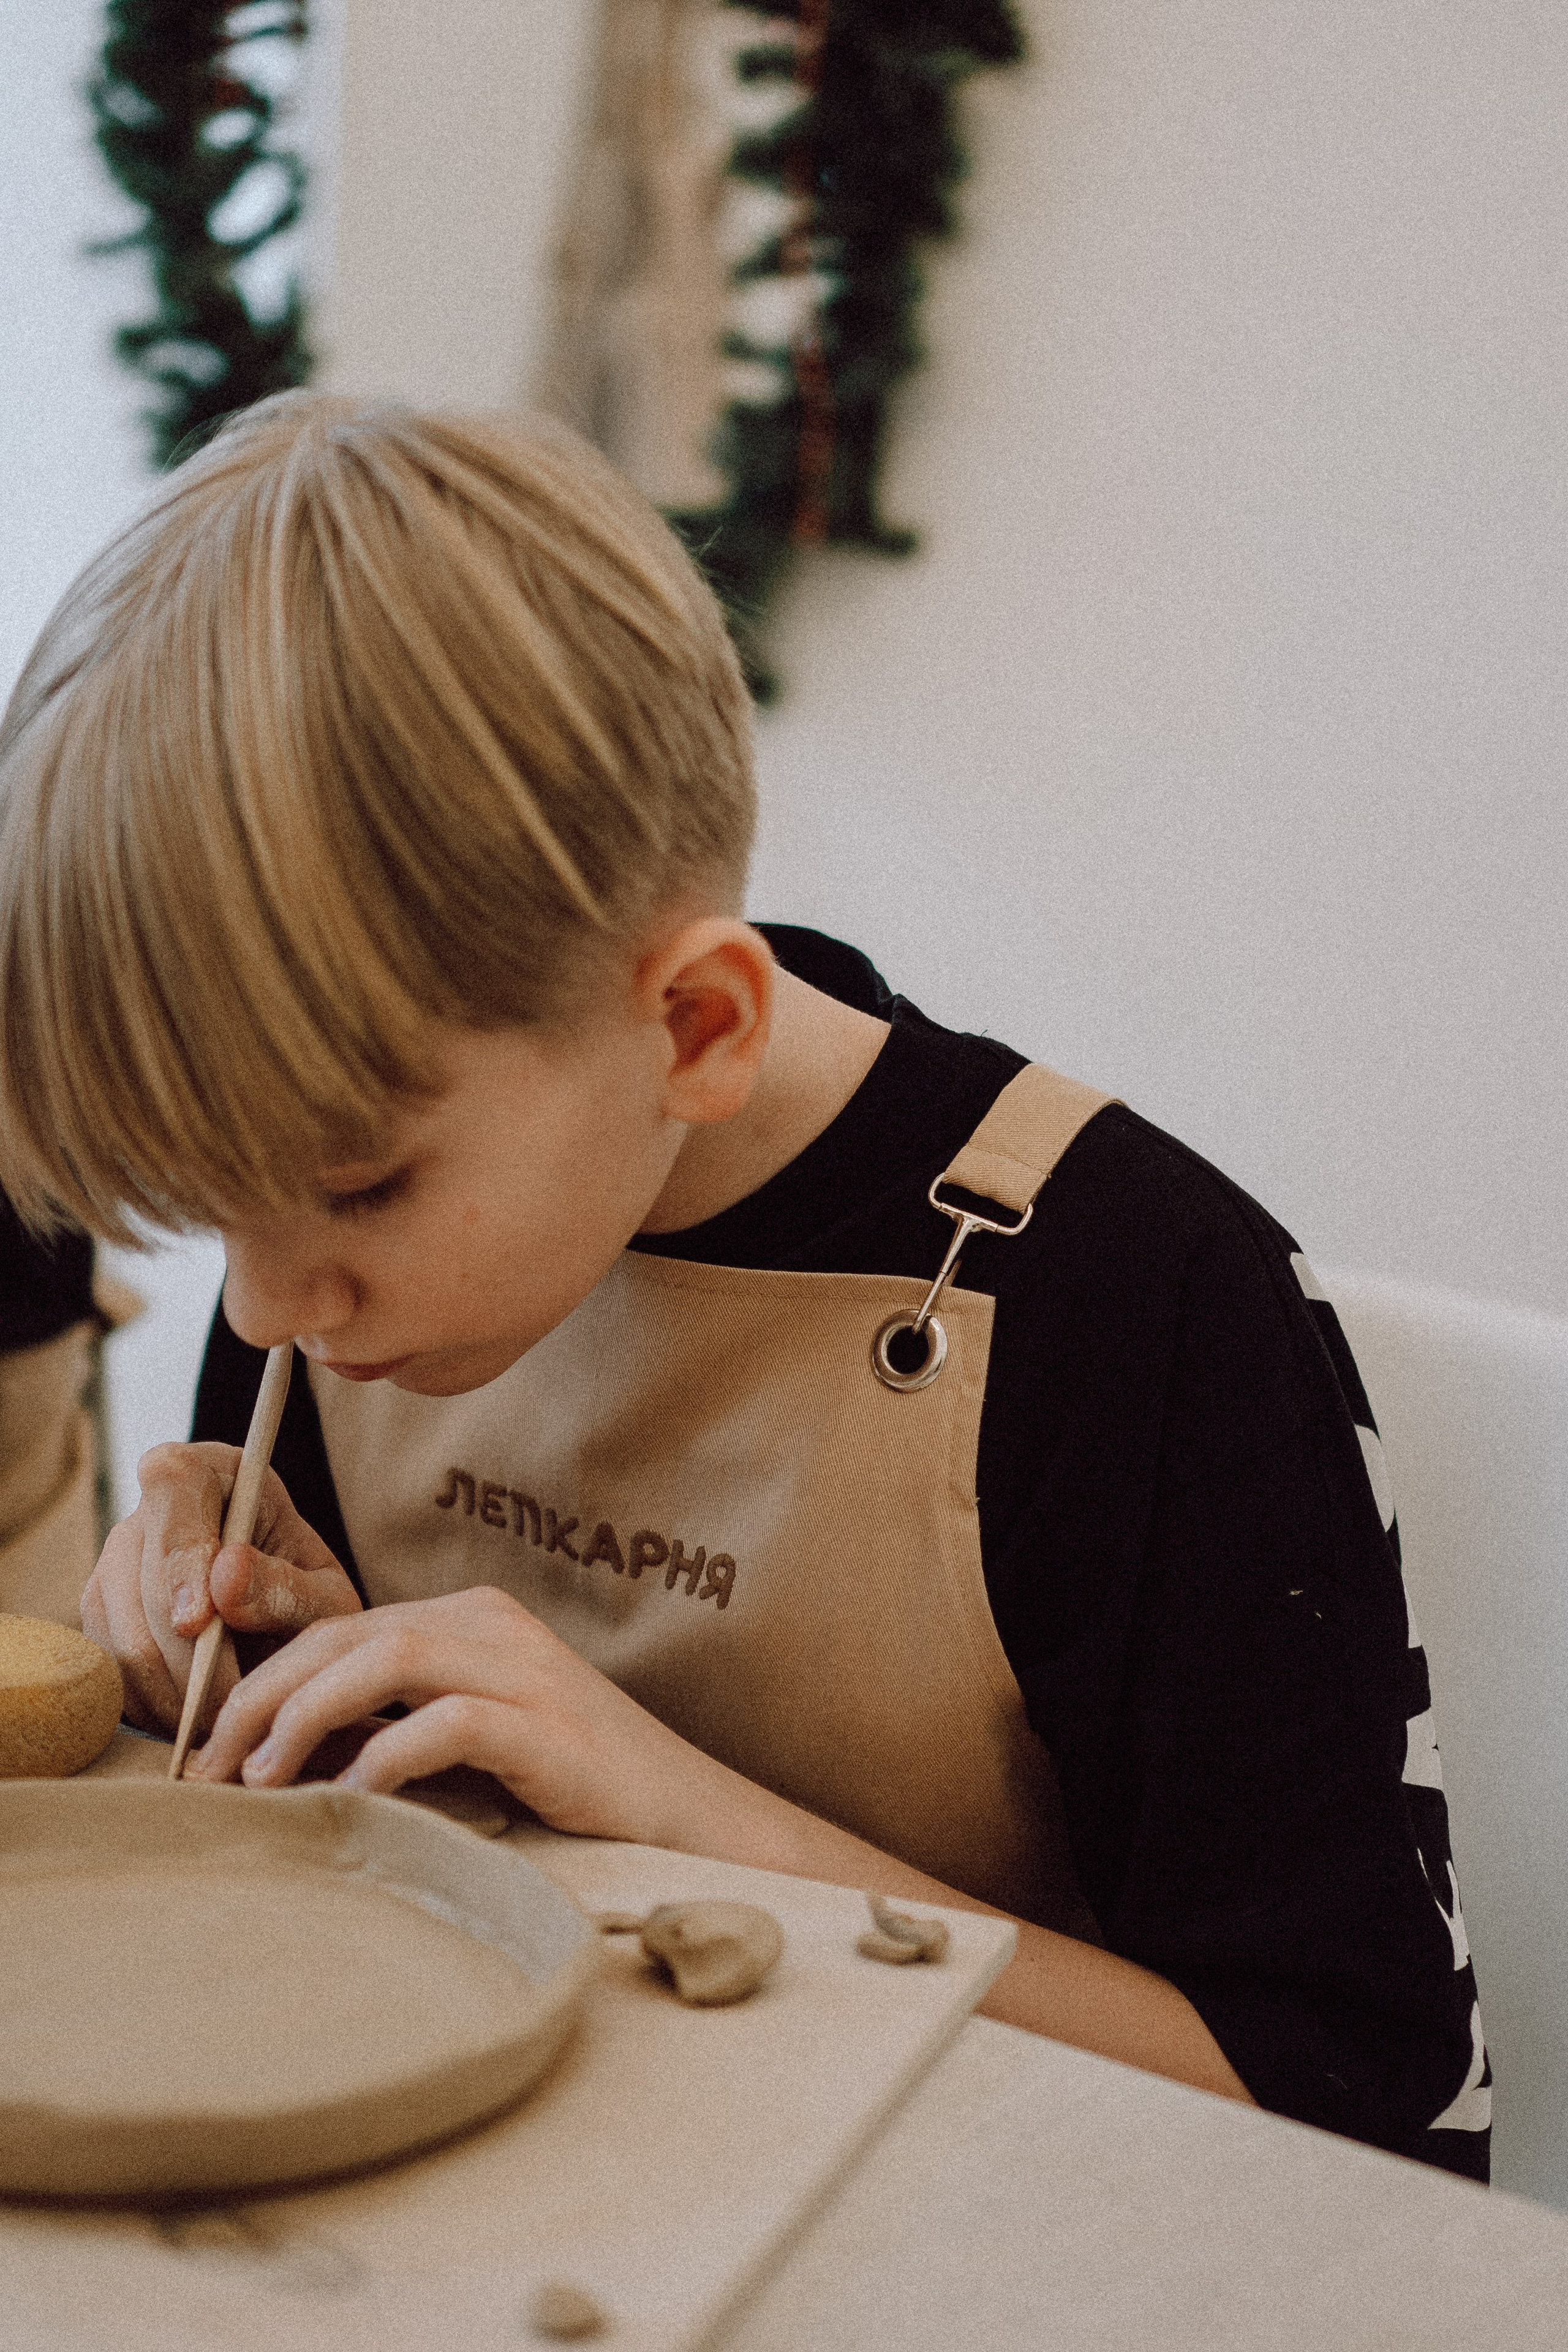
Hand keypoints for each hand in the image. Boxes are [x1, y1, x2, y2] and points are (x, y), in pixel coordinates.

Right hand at [81, 1442, 361, 1733]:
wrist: (280, 1617)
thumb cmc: (305, 1594)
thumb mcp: (324, 1593)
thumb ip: (285, 1587)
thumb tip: (225, 1580)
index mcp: (202, 1473)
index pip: (173, 1492)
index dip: (180, 1559)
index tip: (198, 1622)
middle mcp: (142, 1515)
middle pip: (145, 1587)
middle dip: (190, 1660)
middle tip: (234, 1710)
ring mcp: (110, 1568)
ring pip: (123, 1640)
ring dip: (174, 1694)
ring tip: (224, 1726)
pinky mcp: (98, 1621)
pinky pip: (111, 1672)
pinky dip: (153, 1706)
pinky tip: (196, 1722)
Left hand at [189, 1584, 726, 1846]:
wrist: (690, 1815)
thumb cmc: (574, 1784)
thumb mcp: (473, 1738)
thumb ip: (397, 1723)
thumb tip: (287, 1755)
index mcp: (469, 1618)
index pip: (340, 1625)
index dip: (262, 1674)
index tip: (208, 1740)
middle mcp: (491, 1625)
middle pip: (346, 1632)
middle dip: (261, 1694)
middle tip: (208, 1766)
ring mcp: (524, 1670)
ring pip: (385, 1659)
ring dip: (305, 1716)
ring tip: (260, 1778)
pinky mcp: (548, 1728)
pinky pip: (447, 1723)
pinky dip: (385, 1756)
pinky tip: (351, 1796)